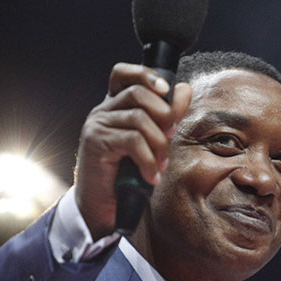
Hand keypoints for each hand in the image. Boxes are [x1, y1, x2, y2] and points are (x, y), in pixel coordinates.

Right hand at [74, 63, 192, 238]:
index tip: (166, 90)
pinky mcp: (96, 142)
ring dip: (158, 143)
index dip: (145, 74)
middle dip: (163, 116)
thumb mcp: (153, 141)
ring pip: (138, 118)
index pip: (123, 73)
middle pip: (138, 93)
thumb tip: (184, 89)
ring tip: (160, 164)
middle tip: (169, 140)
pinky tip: (150, 176)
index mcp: (115, 106)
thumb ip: (167, 115)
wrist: (103, 207)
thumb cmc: (127, 175)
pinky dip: (148, 160)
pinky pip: (133, 141)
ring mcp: (97, 125)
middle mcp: (102, 111)